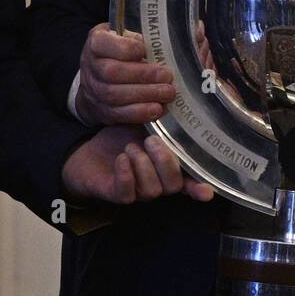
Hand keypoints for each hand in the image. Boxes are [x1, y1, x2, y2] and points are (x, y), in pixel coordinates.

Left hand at [61, 125, 214, 203]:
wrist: (87, 150)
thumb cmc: (121, 136)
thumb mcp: (143, 123)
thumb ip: (162, 121)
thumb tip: (175, 101)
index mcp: (167, 166)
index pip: (190, 181)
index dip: (200, 186)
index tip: (208, 190)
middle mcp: (157, 182)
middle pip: (173, 185)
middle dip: (165, 161)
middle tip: (151, 140)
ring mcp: (138, 191)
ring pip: (152, 190)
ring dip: (143, 165)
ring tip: (130, 147)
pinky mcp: (117, 194)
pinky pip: (127, 193)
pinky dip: (126, 173)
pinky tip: (122, 157)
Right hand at [75, 23, 174, 125]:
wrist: (98, 78)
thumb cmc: (119, 52)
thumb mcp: (125, 37)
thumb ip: (138, 39)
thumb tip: (162, 48)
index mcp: (95, 43)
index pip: (103, 44)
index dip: (126, 48)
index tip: (145, 50)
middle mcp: (90, 67)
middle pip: (112, 72)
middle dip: (143, 75)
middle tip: (167, 76)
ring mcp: (93, 91)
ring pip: (115, 95)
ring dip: (145, 95)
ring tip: (167, 93)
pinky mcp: (102, 110)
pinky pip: (119, 114)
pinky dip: (140, 113)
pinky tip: (158, 109)